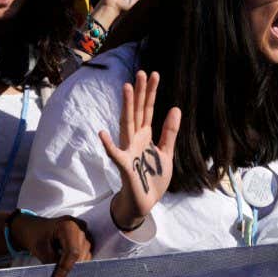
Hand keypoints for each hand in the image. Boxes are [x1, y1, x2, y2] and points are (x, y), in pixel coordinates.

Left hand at [9, 214, 92, 276]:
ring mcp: (85, 231)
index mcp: (67, 225)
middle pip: (80, 254)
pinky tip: (66, 266)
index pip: (72, 252)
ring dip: (75, 266)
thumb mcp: (40, 250)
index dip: (65, 269)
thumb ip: (52, 263)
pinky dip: (77, 262)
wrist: (37, 228)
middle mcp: (80, 226)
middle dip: (70, 269)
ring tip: (60, 274)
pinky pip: (86, 253)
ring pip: (86, 255)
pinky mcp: (87, 237)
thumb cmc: (37, 237)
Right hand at [99, 71, 181, 230]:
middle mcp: (135, 139)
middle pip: (137, 111)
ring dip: (126, 107)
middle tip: (141, 72)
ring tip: (126, 88)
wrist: (145, 203)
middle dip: (139, 93)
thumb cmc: (153, 178)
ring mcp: (128, 151)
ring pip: (127, 125)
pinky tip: (102, 133)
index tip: (154, 74)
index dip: (151, 93)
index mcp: (145, 136)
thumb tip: (175, 108)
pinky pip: (116, 155)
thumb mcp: (166, 153)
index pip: (147, 109)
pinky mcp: (125, 166)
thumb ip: (169, 132)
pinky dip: (108, 145)